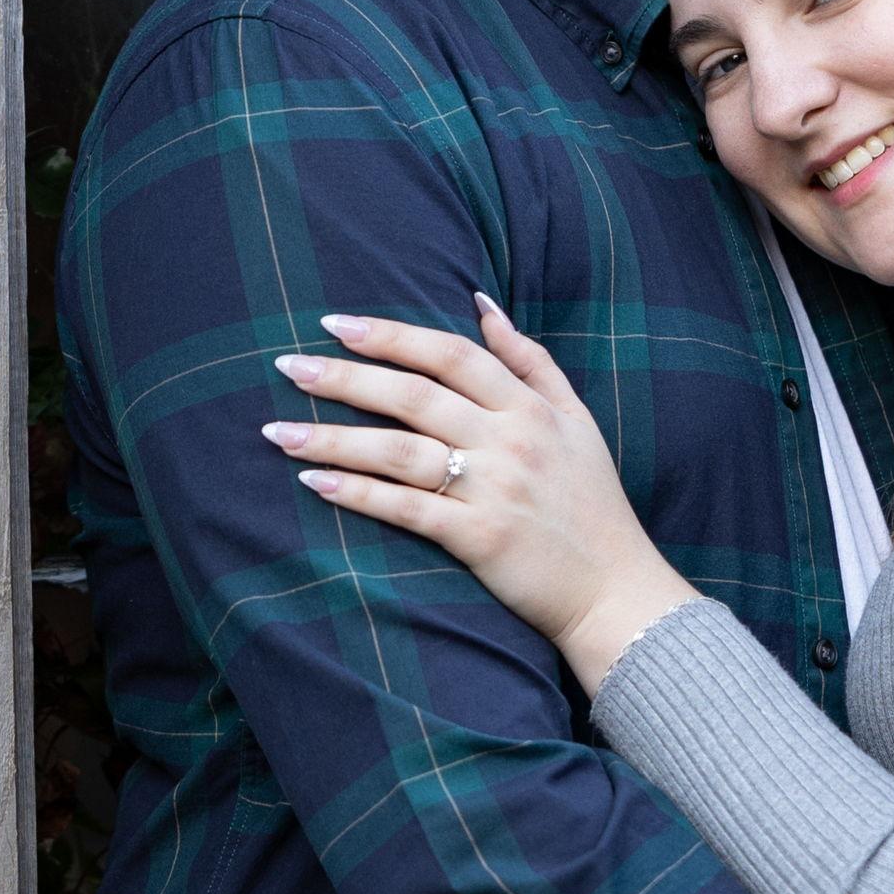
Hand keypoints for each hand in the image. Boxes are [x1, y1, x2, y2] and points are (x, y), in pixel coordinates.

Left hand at [262, 300, 699, 688]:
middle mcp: (511, 440)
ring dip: (334, 438)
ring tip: (278, 431)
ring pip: (400, 451)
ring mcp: (494, 489)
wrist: (616, 588)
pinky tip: (316, 482)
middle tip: (287, 367)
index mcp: (531, 406)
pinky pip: (407, 509)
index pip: (452, 354)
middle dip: (345, 377)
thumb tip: (483, 304)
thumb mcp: (575, 419)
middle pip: (415, 395)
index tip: (336, 322)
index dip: (393, 334)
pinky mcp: (480, 538)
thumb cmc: (592, 501)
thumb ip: (531, 360)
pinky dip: (359, 493)